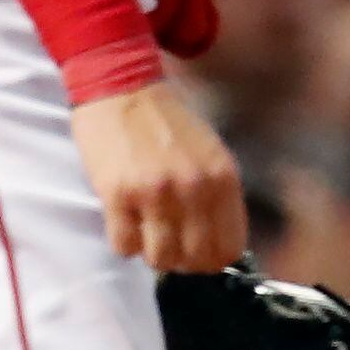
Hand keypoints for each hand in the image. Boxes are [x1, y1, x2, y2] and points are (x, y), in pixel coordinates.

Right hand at [71, 78, 246, 272]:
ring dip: (151, 253)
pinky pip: (124, 245)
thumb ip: (219, 197)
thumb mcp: (211, 155)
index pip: (230, 248)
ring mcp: (155, 192)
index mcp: (223, 179)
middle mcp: (194, 188)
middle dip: (182, 261)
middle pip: (196, 259)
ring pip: (160, 259)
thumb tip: (219, 245)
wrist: (123, 88)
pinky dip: (123, 242)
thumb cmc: (167, 125)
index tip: (198, 254)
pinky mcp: (118, 193)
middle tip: (168, 245)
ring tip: (145, 231)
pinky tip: (124, 221)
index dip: (212, 259)